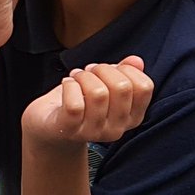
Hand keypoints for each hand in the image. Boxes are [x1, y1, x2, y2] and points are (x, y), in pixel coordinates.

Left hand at [21, 56, 153, 147]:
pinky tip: (67, 84)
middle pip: (122, 88)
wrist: (50, 126)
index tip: (110, 69)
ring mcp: (94, 132)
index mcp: (132, 117)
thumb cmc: (81, 102)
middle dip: (103, 70)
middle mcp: (117, 129)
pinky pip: (75, 104)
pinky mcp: (70, 130)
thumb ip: (124, 73)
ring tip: (76, 77)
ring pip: (98, 94)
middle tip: (89, 71)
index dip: (126, 69)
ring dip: (83, 76)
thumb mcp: (105, 85)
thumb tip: (137, 61)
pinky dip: (69, 86)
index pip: (144, 87)